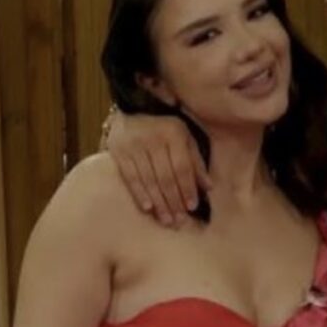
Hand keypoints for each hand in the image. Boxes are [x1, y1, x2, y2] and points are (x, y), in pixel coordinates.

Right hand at [103, 108, 211, 225]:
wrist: (133, 106)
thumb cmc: (165, 125)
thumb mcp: (186, 136)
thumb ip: (196, 160)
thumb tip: (208, 187)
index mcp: (174, 133)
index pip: (182, 167)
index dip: (188, 188)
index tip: (192, 207)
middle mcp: (154, 138)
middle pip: (165, 176)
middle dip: (174, 201)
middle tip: (179, 221)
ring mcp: (134, 145)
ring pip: (149, 179)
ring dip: (159, 203)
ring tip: (166, 220)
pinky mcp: (119, 150)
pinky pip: (130, 177)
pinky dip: (140, 194)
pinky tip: (148, 208)